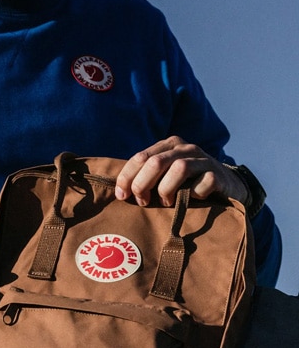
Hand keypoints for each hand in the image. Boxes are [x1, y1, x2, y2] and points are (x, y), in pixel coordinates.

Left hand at [115, 136, 248, 207]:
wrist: (227, 184)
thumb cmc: (188, 182)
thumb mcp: (166, 174)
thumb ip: (147, 176)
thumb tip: (121, 191)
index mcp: (168, 145)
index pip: (141, 157)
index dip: (127, 177)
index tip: (121, 195)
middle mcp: (185, 148)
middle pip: (156, 162)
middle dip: (143, 184)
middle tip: (142, 201)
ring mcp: (203, 160)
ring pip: (179, 169)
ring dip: (167, 189)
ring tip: (165, 202)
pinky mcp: (218, 175)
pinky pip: (203, 183)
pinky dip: (193, 194)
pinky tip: (191, 199)